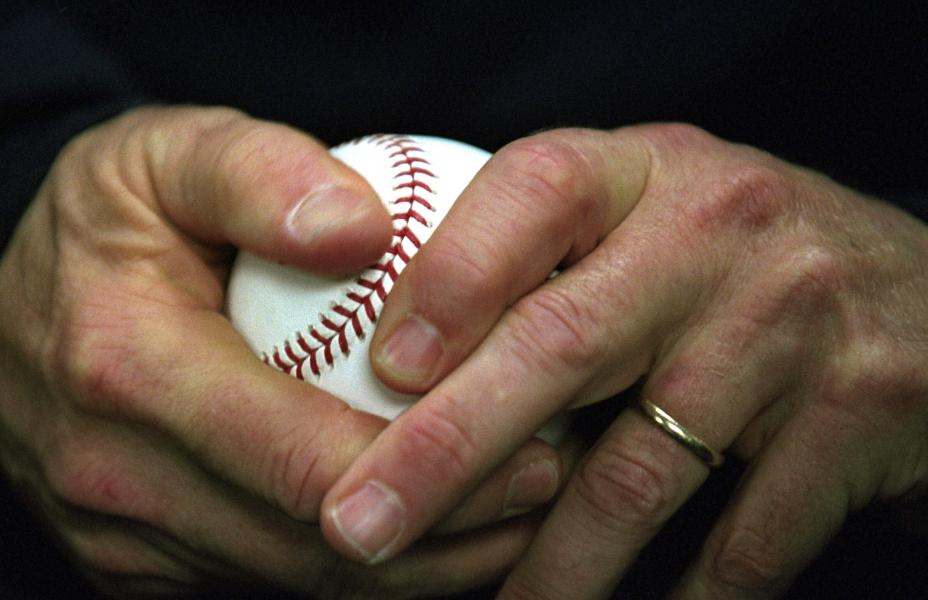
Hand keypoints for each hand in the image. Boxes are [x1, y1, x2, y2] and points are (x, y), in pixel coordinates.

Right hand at [0, 106, 569, 597]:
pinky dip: (339, 569)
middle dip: (439, 532)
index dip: (430, 470)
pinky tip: (406, 522)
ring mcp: (107, 533)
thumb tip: (367, 229)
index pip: (299, 458)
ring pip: (288, 582)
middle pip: (306, 544)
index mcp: (122, 366)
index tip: (530, 453)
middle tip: (539, 489)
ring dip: (405, 564)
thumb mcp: (174, 151)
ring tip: (498, 513)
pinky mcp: (117, 565)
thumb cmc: (110, 212)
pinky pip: (251, 584)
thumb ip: (264, 175)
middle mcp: (105, 472)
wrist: (4, 286)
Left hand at [319, 123, 927, 597]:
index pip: (533, 192)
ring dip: (549, 565)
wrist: (927, 298)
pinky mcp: (859, 413)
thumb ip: (546, 264)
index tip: (380, 373)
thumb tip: (389, 360)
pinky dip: (676, 598)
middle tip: (357, 526)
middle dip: (445, 452)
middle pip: (559, 346)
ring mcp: (793, 323)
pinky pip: (744, 537)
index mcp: (645, 172)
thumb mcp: (646, 223)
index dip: (449, 280)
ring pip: (639, 470)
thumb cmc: (736, 266)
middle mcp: (718, 232)